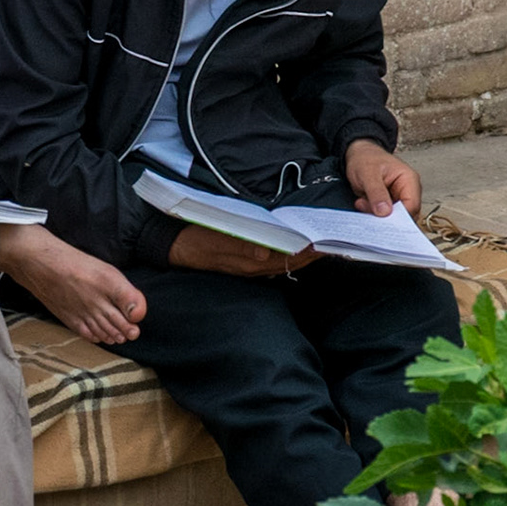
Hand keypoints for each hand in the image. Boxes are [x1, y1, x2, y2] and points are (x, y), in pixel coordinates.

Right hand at [0, 224, 146, 344]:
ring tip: (119, 337)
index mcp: (110, 283)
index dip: (138, 314)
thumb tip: (138, 312)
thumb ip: (124, 292)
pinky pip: (87, 333)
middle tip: (132, 334)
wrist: (40, 263)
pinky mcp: (70, 318)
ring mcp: (83, 312)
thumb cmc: (73, 262)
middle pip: (120, 324)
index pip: (134, 306)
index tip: (137, 317)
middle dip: (128, 331)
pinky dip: (96, 337)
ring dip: (114, 336)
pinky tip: (100, 337)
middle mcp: (98, 300)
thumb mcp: (105, 270)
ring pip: (105, 331)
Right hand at [168, 225, 321, 277]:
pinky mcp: (244, 261)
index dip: (309, 251)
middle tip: (333, 240)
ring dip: (302, 253)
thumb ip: (239, 246)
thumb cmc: (194, 238)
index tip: (328, 241)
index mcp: (250, 262)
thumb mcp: (214, 239)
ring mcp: (249, 265)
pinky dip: (288, 252)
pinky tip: (295, 244)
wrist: (173, 246)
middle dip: (313, 253)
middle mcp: (254, 267)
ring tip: (321, 242)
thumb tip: (264, 253)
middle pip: (291, 261)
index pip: (289, 258)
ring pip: (285, 261)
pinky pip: (273, 260)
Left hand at [345, 139, 421, 217]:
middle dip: (386, 217)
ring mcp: (399, 197)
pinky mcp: (389, 203)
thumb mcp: (368, 174)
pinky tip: (362, 204)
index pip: (412, 205)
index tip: (383, 220)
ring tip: (362, 203)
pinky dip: (373, 214)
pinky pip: (385, 215)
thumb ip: (376, 192)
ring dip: (377, 215)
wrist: (358, 155)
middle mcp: (408, 190)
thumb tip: (385, 211)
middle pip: (405, 214)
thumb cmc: (365, 158)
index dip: (400, 217)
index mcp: (409, 180)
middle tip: (367, 209)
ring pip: (394, 217)